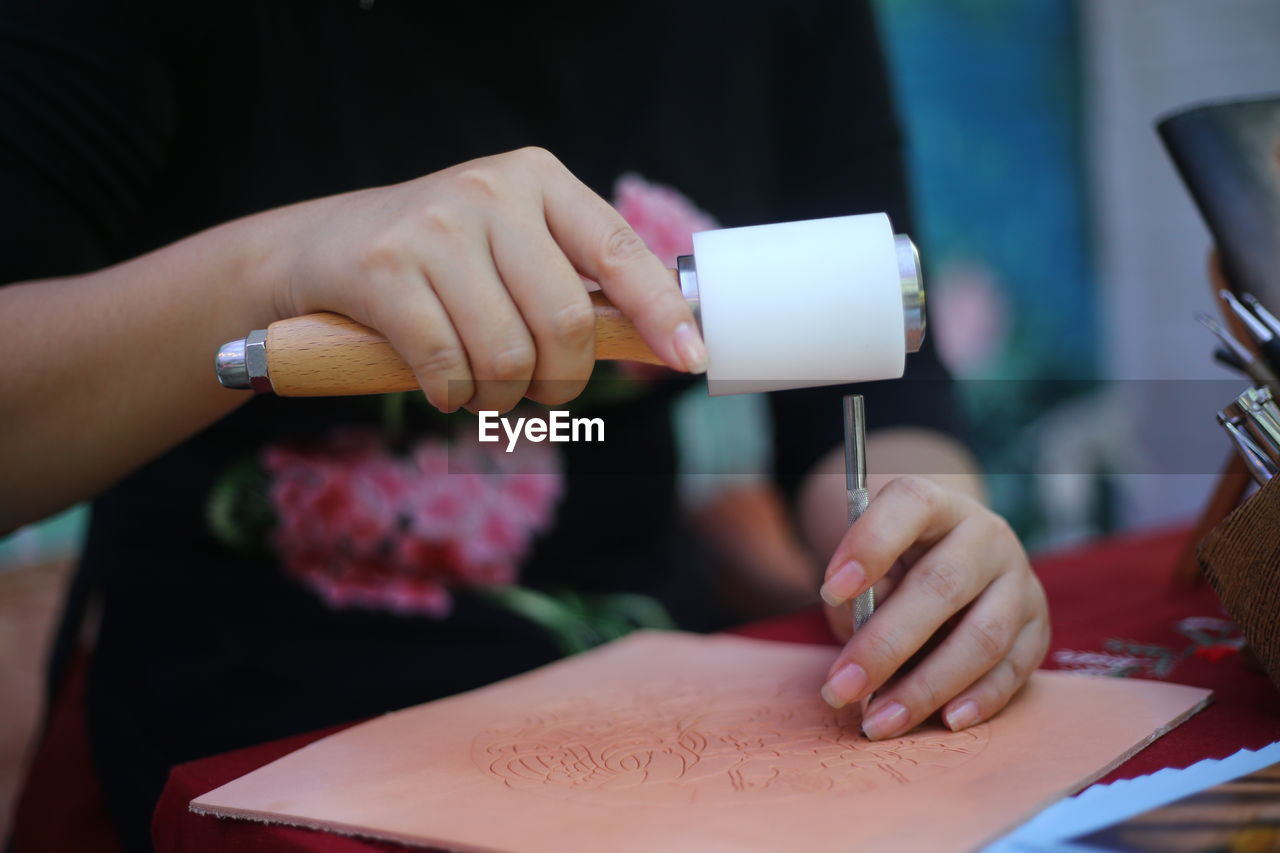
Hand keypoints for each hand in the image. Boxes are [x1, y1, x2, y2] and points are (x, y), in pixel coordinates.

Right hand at [268, 147, 705, 412]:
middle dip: (562, 380)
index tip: (690, 357)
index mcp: (538, 179)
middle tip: (543, 391)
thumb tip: (664, 332)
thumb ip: (574, 276)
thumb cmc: (439, 261)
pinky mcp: (385, 269)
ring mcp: (435, 227)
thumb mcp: (512, 244)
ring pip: (507, 355)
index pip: (618, 250)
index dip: (660, 311)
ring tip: (483, 387)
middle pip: (566, 321)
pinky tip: (442, 385)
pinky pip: (447, 367)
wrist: (319, 249)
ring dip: (501, 397)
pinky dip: (453, 395)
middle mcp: (491, 191)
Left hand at [816, 476, 1048, 738]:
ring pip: (983, 636)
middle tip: (840, 688)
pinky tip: (944, 721)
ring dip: (927, 687)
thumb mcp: (870, 566)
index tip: (830, 591)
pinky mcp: (1037, 624)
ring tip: (879, 721)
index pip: (909, 506)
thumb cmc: (895, 568)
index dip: (870, 545)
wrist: (951, 561)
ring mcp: (1019, 580)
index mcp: (936, 506)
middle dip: (885, 646)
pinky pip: (1014, 668)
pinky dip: (979, 699)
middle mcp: (985, 535)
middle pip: (941, 586)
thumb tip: (861, 646)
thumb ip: (860, 596)